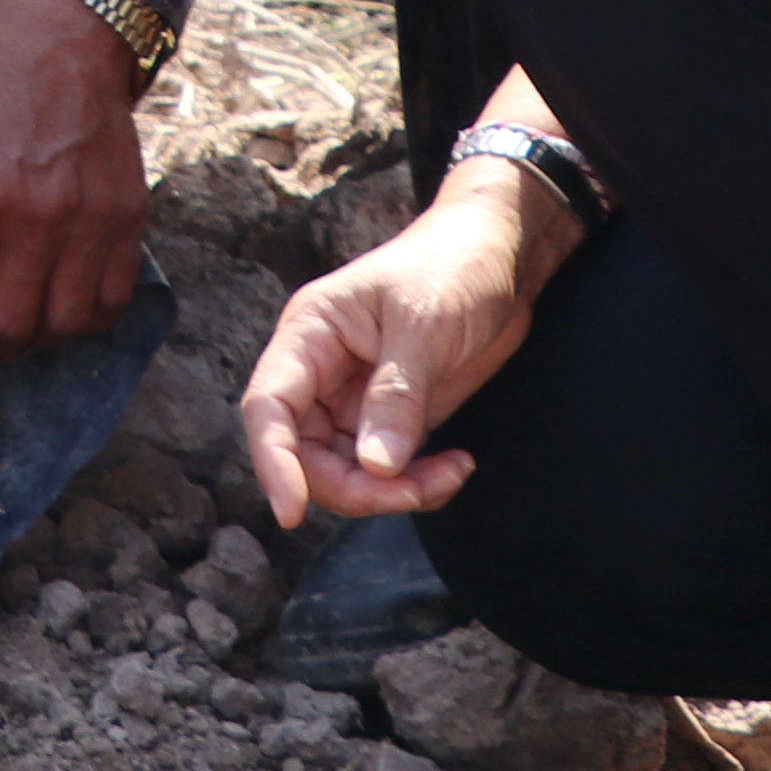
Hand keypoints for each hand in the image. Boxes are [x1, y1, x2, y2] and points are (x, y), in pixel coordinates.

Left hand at [0, 0, 151, 365]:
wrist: (60, 42)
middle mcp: (32, 223)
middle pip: (11, 327)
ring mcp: (87, 224)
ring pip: (68, 325)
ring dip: (41, 335)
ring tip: (27, 321)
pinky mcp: (128, 220)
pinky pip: (114, 299)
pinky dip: (89, 316)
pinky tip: (68, 303)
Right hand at [238, 175, 556, 526]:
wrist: (501, 257)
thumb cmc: (452, 267)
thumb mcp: (424, 326)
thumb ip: (396, 397)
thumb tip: (375, 466)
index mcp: (309, 334)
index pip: (268, 407)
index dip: (272, 462)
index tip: (292, 513)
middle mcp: (320, 370)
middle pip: (304, 454)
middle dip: (355, 487)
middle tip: (414, 492)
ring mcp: (355, 398)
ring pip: (346, 471)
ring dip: (393, 491)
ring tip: (450, 474)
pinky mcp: (391, 418)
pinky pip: (386, 471)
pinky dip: (418, 483)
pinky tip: (458, 466)